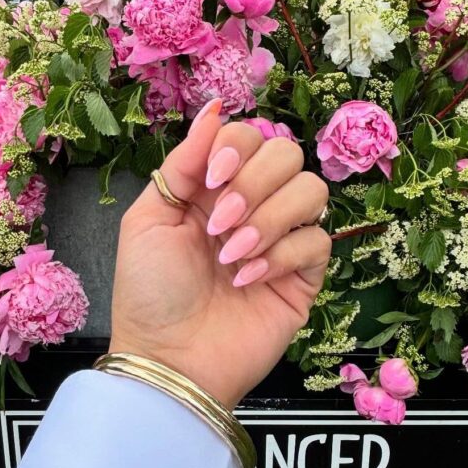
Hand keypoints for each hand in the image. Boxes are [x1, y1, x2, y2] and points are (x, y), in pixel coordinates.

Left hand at [110, 102, 330, 409]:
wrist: (169, 358)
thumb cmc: (150, 293)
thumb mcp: (149, 219)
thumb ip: (185, 163)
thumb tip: (214, 109)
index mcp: (213, 188)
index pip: (249, 135)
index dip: (237, 147)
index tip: (212, 180)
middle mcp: (252, 206)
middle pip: (287, 153)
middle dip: (253, 183)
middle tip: (219, 224)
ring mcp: (281, 240)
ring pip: (311, 190)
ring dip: (268, 218)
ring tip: (232, 255)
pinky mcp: (304, 277)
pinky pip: (318, 240)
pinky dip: (283, 254)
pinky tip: (249, 279)